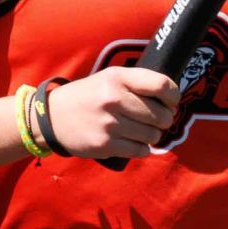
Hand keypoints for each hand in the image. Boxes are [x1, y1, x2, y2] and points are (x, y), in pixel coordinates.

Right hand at [44, 68, 179, 159]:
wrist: (53, 117)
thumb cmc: (89, 96)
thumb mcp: (110, 78)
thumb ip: (138, 83)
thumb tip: (172, 99)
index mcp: (118, 78)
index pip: (162, 85)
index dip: (174, 96)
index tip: (171, 102)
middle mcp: (114, 99)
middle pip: (162, 115)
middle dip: (166, 120)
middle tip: (159, 120)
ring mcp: (110, 124)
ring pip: (153, 136)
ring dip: (154, 136)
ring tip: (143, 131)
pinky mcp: (106, 145)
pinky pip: (141, 151)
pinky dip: (143, 148)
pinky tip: (134, 142)